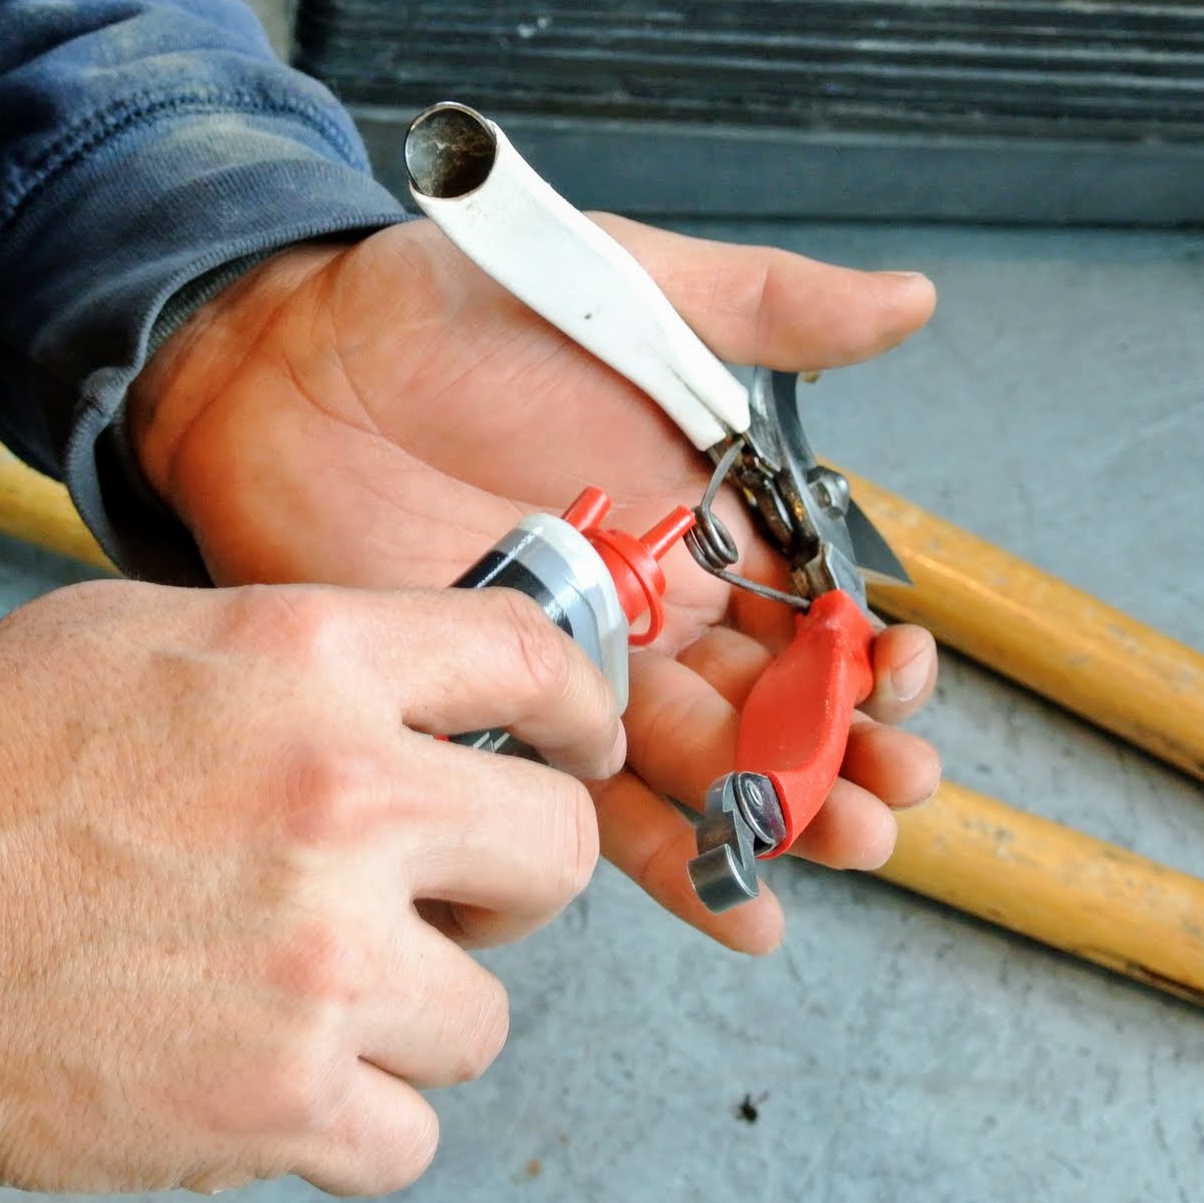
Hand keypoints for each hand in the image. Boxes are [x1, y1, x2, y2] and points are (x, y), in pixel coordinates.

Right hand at [0, 579, 619, 1196]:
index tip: (575, 742)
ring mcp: (323, 962)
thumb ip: (297, 658)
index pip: (527, 660)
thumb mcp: (130, 636)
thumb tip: (409, 694)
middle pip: (556, 850)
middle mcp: (343, 800)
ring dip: (415, 1010)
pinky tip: (279, 1075)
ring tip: (306, 990)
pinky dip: (358, 1119)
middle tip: (439, 890)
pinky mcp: (282, 1101)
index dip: (576, 705)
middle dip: (510, 874)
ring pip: (486, 1014)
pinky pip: (412, 1136)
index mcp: (308, 664)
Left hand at [127, 215, 941, 954]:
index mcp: (705, 517)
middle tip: (885, 807)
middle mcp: (659, 607)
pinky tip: (736, 911)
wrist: (289, 363)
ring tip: (836, 854)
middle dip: (843, 761)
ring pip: (703, 768)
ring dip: (778, 820)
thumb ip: (766, 308)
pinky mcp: (499, 716)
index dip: (871, 656)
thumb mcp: (628, 291)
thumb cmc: (456, 310)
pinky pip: (589, 806)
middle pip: (777, 708)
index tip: (900, 681)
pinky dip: (668, 861)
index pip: (816, 609)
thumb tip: (914, 298)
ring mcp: (582, 671)